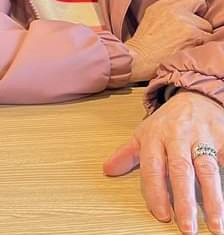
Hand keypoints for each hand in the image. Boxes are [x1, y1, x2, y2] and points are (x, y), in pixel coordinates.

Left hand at [104, 91, 223, 233]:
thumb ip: (127, 154)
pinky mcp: (221, 138)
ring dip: (212, 199)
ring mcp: (201, 137)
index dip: (156, 191)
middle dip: (184, 199)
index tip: (161, 215)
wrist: (195, 97)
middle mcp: (177, 136)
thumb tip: (108, 170)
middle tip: (186, 228)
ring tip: (215, 225)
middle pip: (180, 169)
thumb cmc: (168, 121)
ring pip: (207, 169)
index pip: (152, 167)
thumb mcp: (143, 133)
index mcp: (154, 136)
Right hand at [126, 0, 211, 81]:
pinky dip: (203, 44)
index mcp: (160, 5)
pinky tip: (191, 49)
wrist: (139, 61)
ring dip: (201, 33)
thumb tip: (182, 11)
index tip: (187, 11)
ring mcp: (185, 22)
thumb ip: (165, 11)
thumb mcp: (149, 19)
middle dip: (199, 10)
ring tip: (187, 43)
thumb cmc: (143, 45)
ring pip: (206, 24)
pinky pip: (209, 37)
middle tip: (194, 24)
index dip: (186, 1)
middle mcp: (173, 10)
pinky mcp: (194, 35)